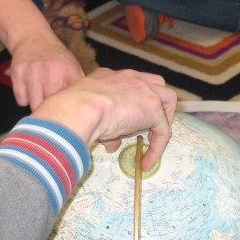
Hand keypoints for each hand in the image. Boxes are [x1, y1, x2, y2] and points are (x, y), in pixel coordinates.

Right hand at [0, 0, 83, 108]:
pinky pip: (21, 100)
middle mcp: (51, 71)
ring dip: (37, 104)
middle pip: (51, 105)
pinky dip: (25, 98)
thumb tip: (85, 104)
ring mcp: (32, 72)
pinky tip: (29, 89)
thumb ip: (79, 85)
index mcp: (68, 71)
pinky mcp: (17, 74)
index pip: (70, 100)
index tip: (67, 110)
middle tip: (51, 102)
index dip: (68, 108)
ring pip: (34, 105)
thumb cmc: (55, 57)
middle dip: (51, 108)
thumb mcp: (73, 66)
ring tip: (40, 94)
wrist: (32, 37)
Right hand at [31, 68, 177, 171]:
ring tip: (153, 141)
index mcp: (109, 77)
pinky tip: (146, 162)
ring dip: (162, 120)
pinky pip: (162, 130)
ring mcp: (144, 89)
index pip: (128, 85)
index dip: (131, 103)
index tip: (126, 121)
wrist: (78, 109)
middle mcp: (129, 78)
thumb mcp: (89, 115)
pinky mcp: (153, 107)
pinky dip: (157, 147)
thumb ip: (103, 125)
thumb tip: (110, 142)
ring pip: (166, 100)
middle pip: (154, 85)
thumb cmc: (73, 111)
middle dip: (154, 104)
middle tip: (146, 126)